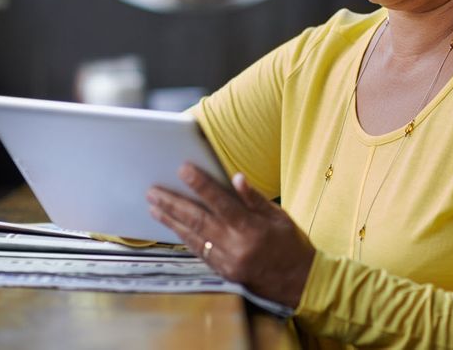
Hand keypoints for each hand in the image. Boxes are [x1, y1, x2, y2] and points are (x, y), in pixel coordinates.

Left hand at [147, 164, 315, 308]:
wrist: (299, 283)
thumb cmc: (291, 245)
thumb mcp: (279, 216)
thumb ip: (255, 198)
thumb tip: (236, 178)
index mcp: (252, 229)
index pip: (221, 202)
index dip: (201, 185)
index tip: (183, 170)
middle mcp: (236, 246)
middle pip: (198, 220)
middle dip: (173, 203)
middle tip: (153, 191)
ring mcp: (227, 261)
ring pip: (193, 237)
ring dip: (171, 220)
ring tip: (153, 207)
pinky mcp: (223, 272)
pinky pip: (198, 252)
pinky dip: (184, 238)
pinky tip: (172, 227)